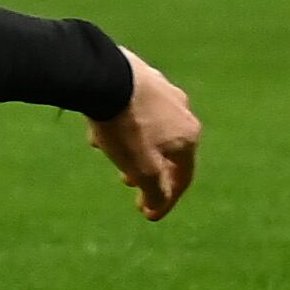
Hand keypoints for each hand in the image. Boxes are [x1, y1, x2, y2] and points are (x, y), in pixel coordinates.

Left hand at [89, 51, 200, 220]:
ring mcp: (164, 90)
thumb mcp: (141, 167)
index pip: (183, 177)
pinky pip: (135, 108)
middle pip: (167, 150)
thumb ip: (154, 190)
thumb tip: (157, 206)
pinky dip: (123, 124)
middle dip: (147, 171)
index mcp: (189, 136)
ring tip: (110, 153)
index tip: (148, 214)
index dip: (166, 200)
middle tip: (126, 181)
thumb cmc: (126, 126)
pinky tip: (99, 128)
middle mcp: (183, 111)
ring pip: (151, 128)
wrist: (104, 75)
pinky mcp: (141, 75)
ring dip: (133, 146)